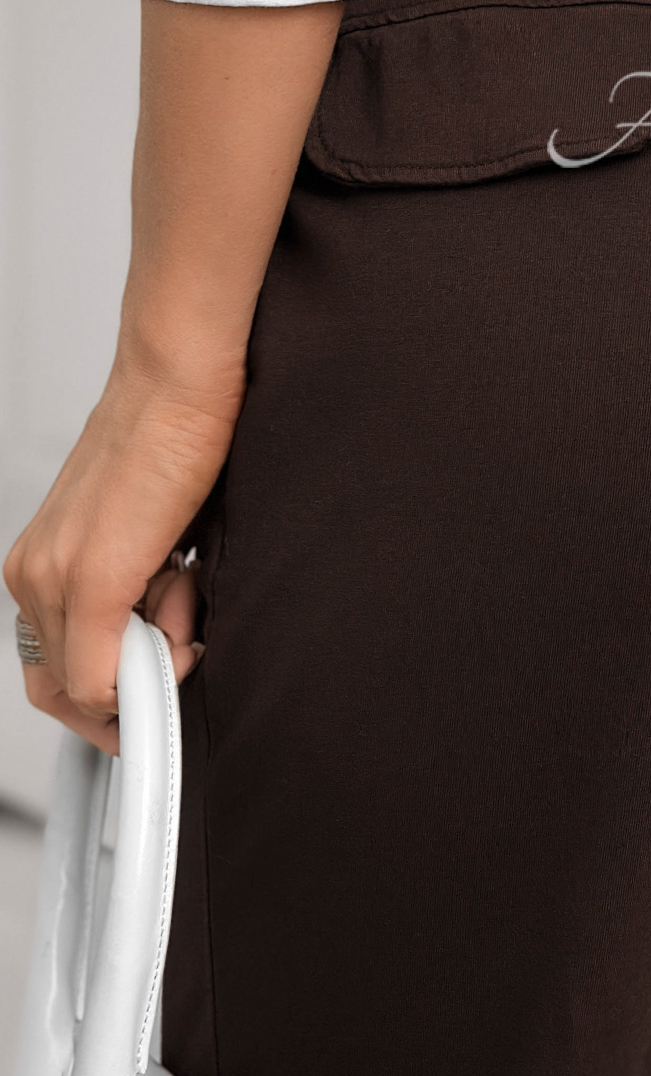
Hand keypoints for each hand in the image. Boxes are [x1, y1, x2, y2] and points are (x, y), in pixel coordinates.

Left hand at [4, 350, 240, 754]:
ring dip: (157, 661)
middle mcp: (34, 574)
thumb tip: (154, 663)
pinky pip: (103, 676)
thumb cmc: (175, 441)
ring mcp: (56, 577)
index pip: (55, 671)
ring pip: (92, 685)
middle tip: (180, 657)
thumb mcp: (148, 537)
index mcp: (41, 563)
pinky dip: (150, 676)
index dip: (111, 695)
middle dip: (130, 694)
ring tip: (190, 589)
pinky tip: (187, 623)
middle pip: (65, 691)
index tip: (154, 690)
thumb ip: (139, 599)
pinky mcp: (92, 579)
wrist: (179, 380)